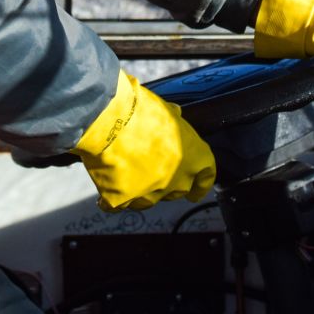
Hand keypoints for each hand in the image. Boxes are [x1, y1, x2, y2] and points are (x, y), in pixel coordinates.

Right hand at [71, 71, 215, 210]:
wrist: (107, 121)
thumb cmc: (140, 110)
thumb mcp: (166, 111)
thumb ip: (173, 121)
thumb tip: (175, 114)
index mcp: (193, 157)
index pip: (206, 177)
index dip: (201, 184)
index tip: (196, 192)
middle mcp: (176, 181)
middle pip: (177, 190)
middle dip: (167, 183)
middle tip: (152, 169)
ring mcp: (150, 194)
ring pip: (148, 200)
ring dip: (141, 190)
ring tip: (127, 171)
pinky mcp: (122, 200)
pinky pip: (119, 202)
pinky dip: (115, 195)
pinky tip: (108, 182)